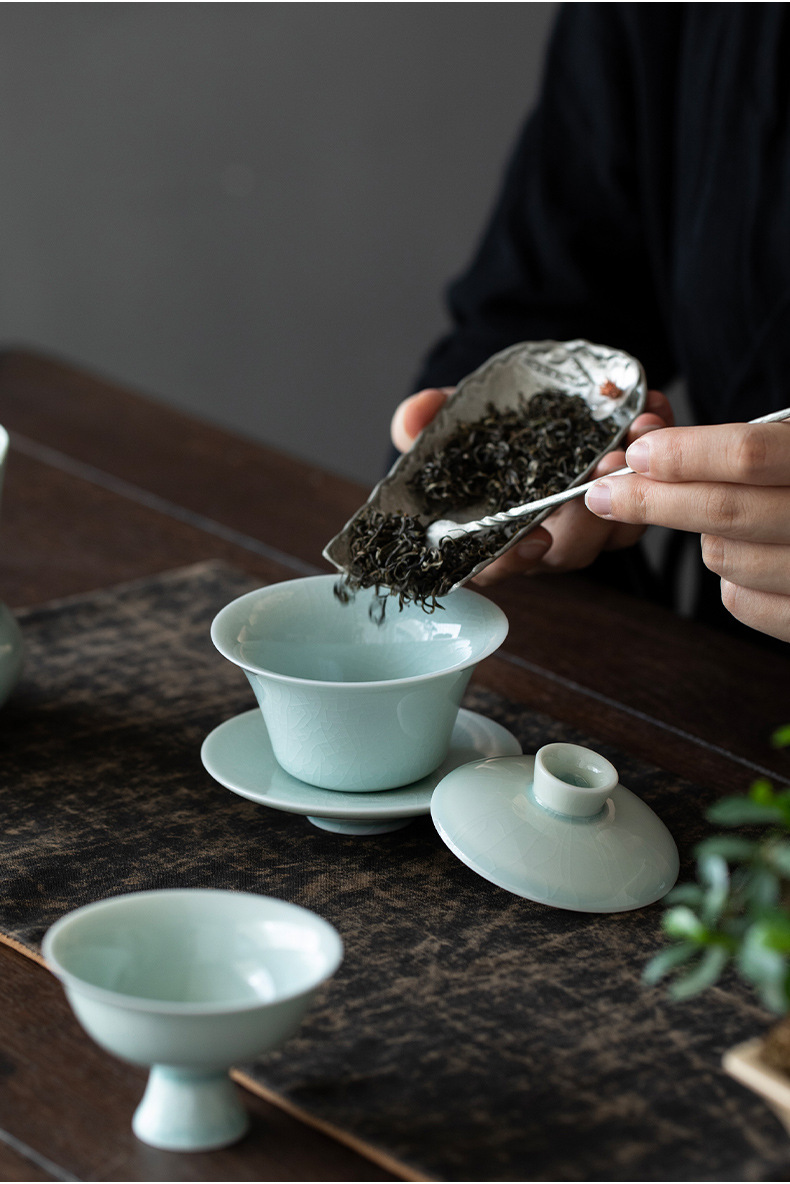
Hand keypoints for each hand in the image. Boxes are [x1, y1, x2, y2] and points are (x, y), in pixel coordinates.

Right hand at [390, 386, 673, 584]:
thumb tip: (413, 417)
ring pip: (616, 528)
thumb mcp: (446, 423)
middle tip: (605, 464)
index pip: (496, 566)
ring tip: (635, 431)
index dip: (514, 560)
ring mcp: (587, 527)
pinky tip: (652, 409)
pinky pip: (650, 493)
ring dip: (633, 483)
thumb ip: (423, 423)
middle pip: (570, 549)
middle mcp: (542, 542)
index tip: (534, 538)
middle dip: (592, 510)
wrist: (525, 412)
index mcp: (492, 538)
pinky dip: (656, 451)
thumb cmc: (478, 433)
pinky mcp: (626, 503)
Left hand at [584, 421, 789, 642]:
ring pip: (724, 558)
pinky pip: (743, 601)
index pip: (749, 455)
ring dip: (703, 536)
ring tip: (721, 517)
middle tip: (608, 491)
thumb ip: (757, 444)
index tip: (640, 452)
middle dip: (653, 501)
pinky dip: (732, 578)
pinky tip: (750, 555)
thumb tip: (655, 444)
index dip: (684, 453)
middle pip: (722, 513)